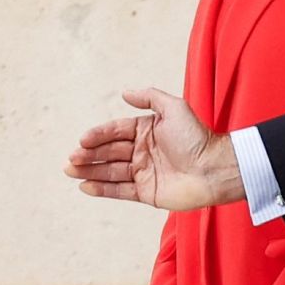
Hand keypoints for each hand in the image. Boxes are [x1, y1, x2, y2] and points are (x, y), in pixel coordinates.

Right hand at [66, 87, 243, 209]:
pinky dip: (102, 189)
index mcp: (147, 131)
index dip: (98, 135)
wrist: (214, 168)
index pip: (116, 132)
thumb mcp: (175, 108)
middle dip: (89, 155)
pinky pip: (120, 190)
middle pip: (109, 152)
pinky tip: (85, 186)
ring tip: (70, 171)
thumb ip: (150, 98)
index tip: (83, 140)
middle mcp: (143, 151)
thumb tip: (124, 92)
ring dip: (90, 171)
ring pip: (111, 171)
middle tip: (71, 159)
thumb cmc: (197, 138)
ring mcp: (144, 172)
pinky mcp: (146, 192)